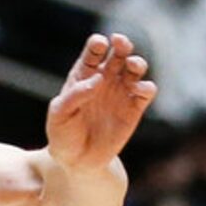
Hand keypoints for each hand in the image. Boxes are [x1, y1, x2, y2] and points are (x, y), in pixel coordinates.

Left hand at [45, 33, 156, 171]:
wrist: (77, 162)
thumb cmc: (63, 135)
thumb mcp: (59, 115)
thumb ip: (74, 95)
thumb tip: (98, 79)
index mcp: (84, 74)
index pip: (94, 50)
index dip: (97, 43)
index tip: (98, 45)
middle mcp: (105, 78)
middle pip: (119, 52)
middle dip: (122, 43)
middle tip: (120, 42)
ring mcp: (121, 92)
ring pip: (136, 67)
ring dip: (137, 62)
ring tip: (132, 65)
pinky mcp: (134, 109)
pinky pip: (146, 91)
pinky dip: (147, 86)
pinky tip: (140, 89)